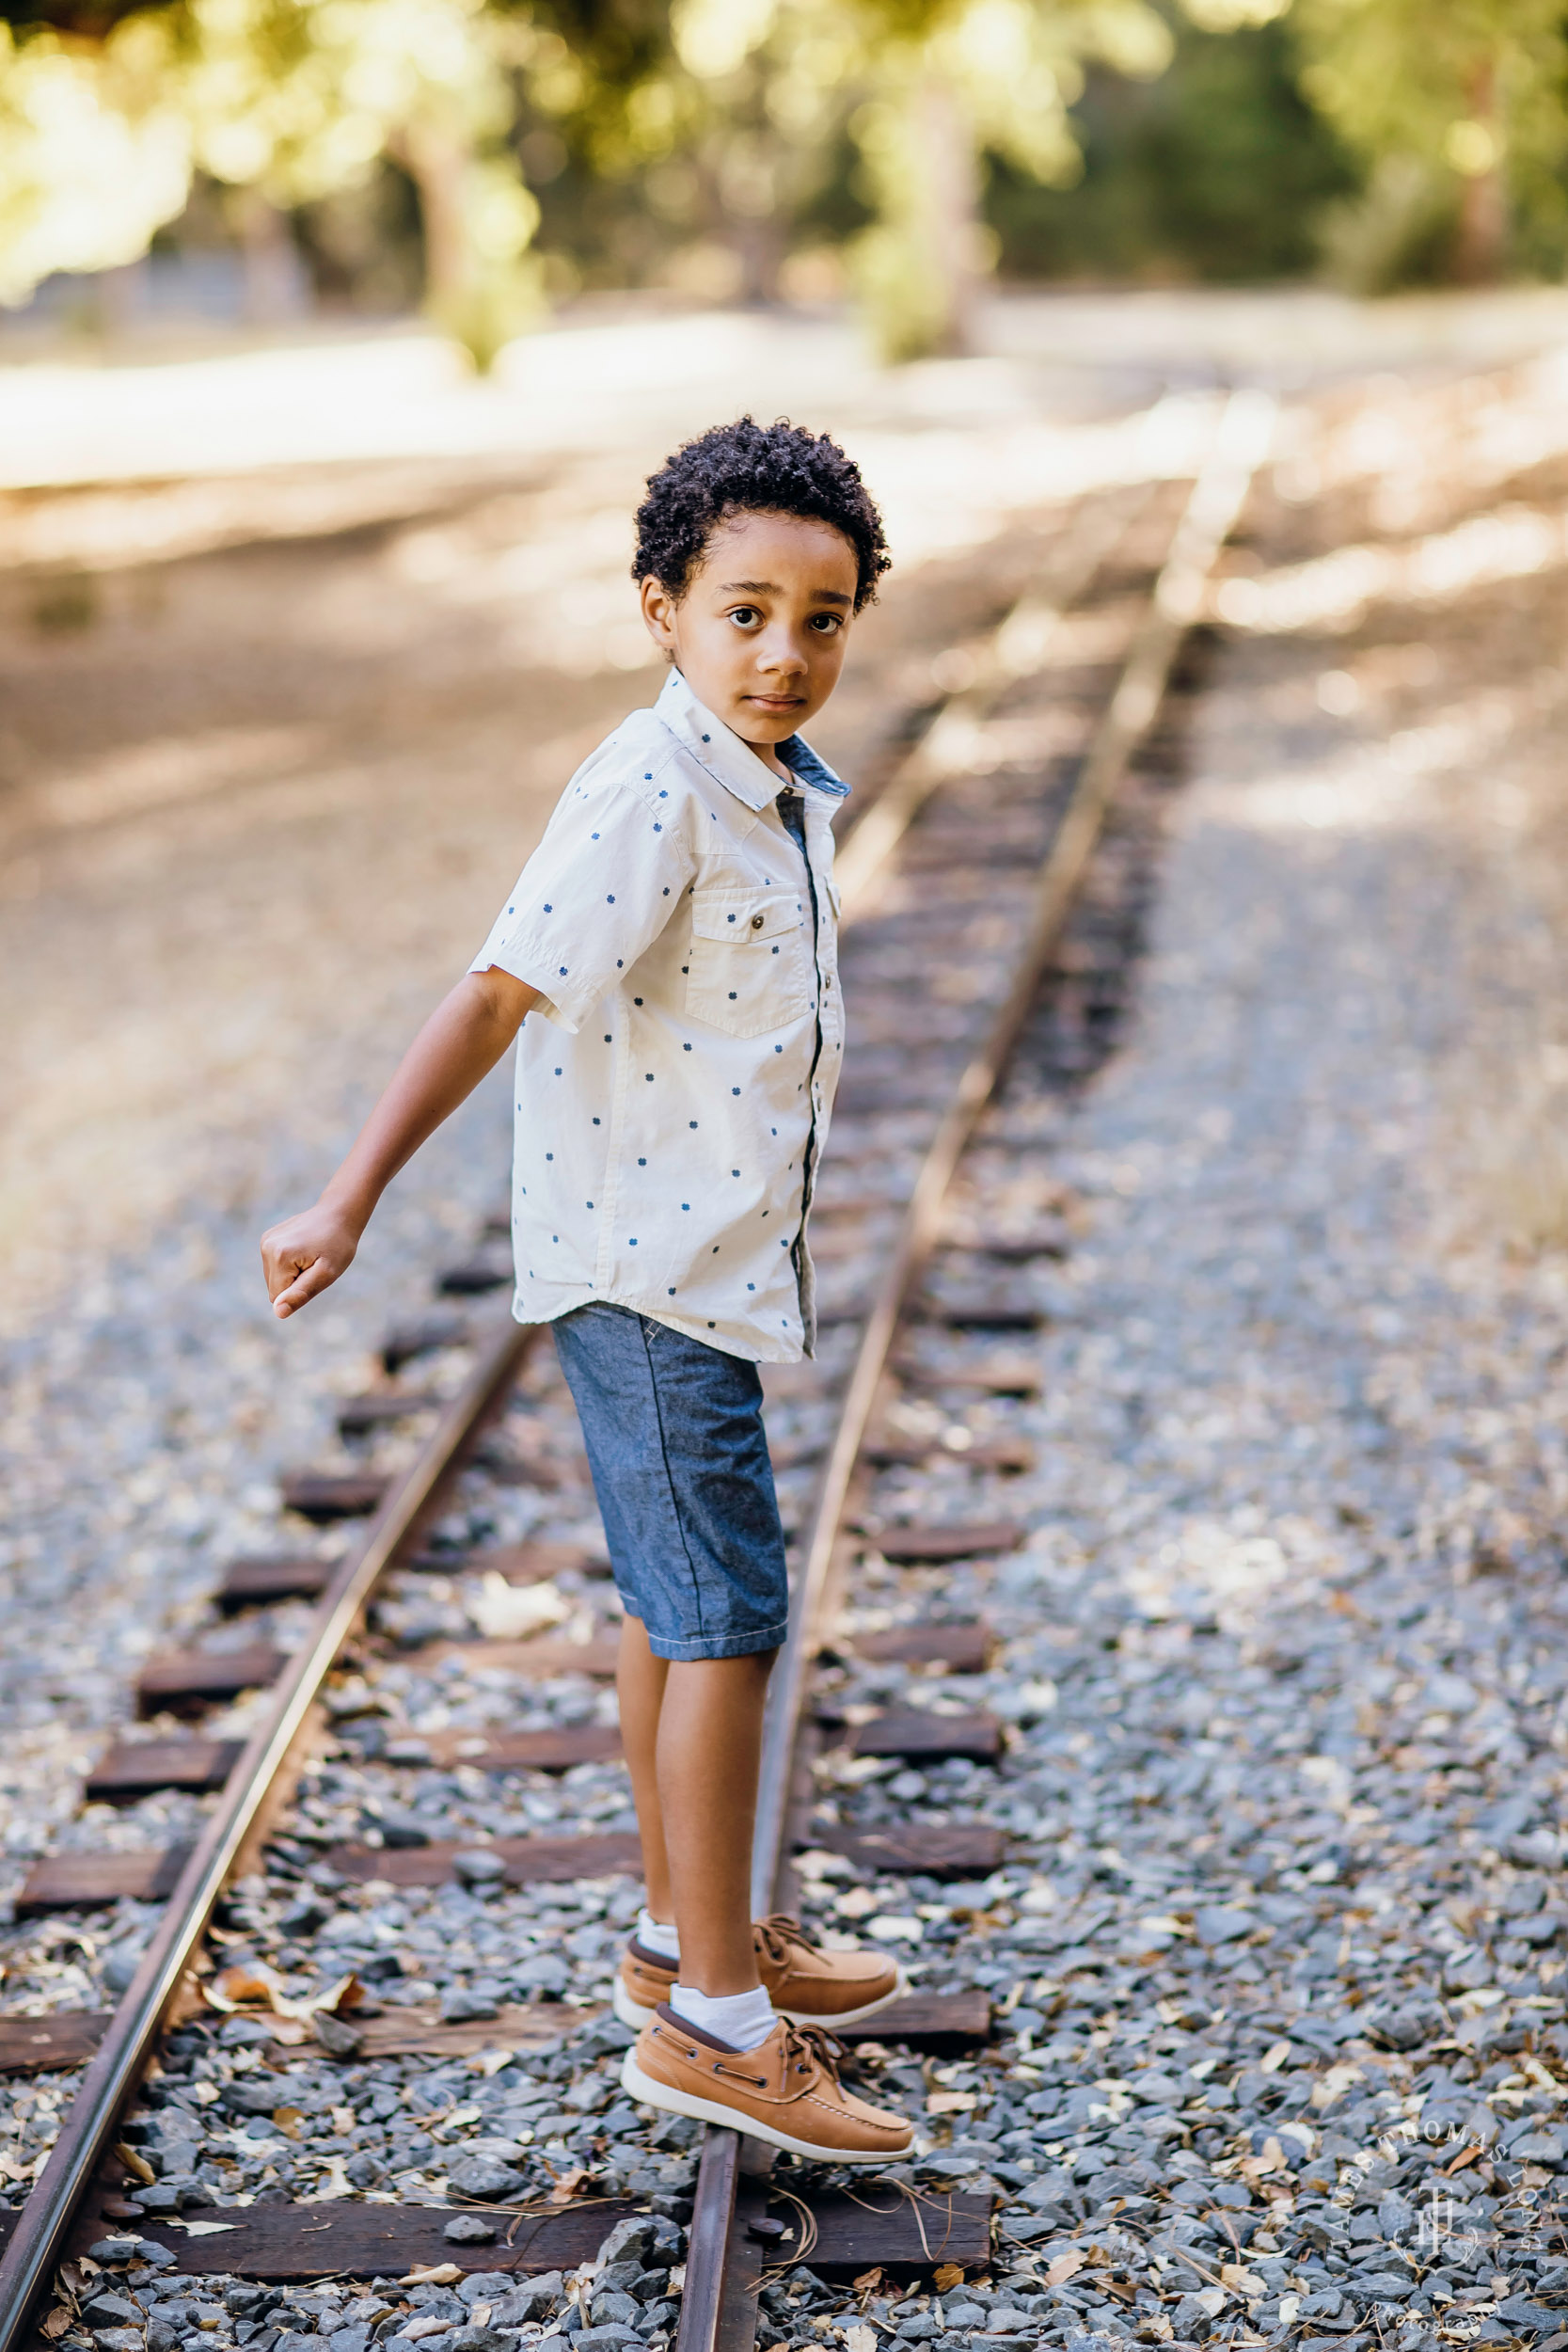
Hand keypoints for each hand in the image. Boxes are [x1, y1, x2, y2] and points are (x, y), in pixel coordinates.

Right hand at [261, 1200, 362, 1318]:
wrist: (339, 1214)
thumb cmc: (338, 1245)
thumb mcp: (326, 1274)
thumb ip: (301, 1294)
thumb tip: (278, 1312)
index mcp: (279, 1257)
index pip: (278, 1297)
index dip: (299, 1291)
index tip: (315, 1273)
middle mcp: (267, 1247)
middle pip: (274, 1289)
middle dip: (295, 1284)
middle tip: (315, 1266)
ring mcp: (265, 1241)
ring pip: (273, 1279)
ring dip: (292, 1275)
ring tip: (310, 1257)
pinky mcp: (267, 1238)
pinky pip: (274, 1266)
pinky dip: (289, 1265)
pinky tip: (303, 1250)